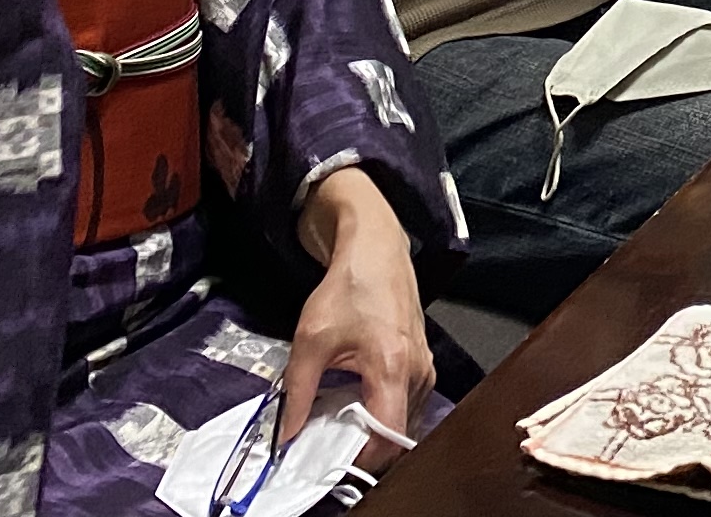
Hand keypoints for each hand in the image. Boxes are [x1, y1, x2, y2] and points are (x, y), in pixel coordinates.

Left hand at [281, 169, 429, 452]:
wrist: (375, 249)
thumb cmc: (349, 286)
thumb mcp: (310, 338)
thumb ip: (296, 391)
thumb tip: (286, 433)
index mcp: (392, 365)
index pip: (387, 436)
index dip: (359, 457)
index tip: (329, 461)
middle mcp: (417, 371)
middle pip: (397, 435)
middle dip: (363, 448)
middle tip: (329, 445)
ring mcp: (424, 367)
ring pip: (404, 422)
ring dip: (374, 431)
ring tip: (340, 424)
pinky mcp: (422, 363)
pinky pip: (407, 405)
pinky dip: (383, 413)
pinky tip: (356, 404)